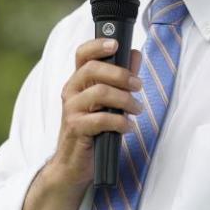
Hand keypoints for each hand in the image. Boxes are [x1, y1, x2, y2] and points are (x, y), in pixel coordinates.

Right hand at [48, 38, 141, 188]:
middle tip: (138, 86)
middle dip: (120, 74)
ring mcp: (71, 110)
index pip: (82, 54)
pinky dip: (120, 122)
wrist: (72, 165)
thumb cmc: (92, 130)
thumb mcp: (108, 102)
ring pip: (99, 93)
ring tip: (137, 109)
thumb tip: (135, 54)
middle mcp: (71, 92)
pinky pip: (101, 119)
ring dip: (125, 100)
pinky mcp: (76, 128)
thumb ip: (121, 78)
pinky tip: (128, 127)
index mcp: (78, 81)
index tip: (116, 44)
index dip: (97, 45)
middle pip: (92, 69)